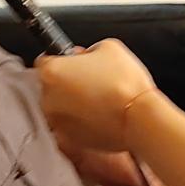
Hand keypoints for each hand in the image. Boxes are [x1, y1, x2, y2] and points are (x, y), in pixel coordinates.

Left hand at [36, 39, 156, 151]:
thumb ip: (87, 49)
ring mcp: (56, 121)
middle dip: (67, 81)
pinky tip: (98, 114)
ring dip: (72, 102)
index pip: (45, 60)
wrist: (139, 119)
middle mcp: (48, 98)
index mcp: (51, 72)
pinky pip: (70, 124)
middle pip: (51, 84)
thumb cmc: (125, 84)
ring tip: (98, 99)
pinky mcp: (68, 138)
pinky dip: (79, 120)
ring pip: (59, 106)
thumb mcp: (108, 47)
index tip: (73, 61)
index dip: (62, 58)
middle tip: (91, 80)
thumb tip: (83, 56)